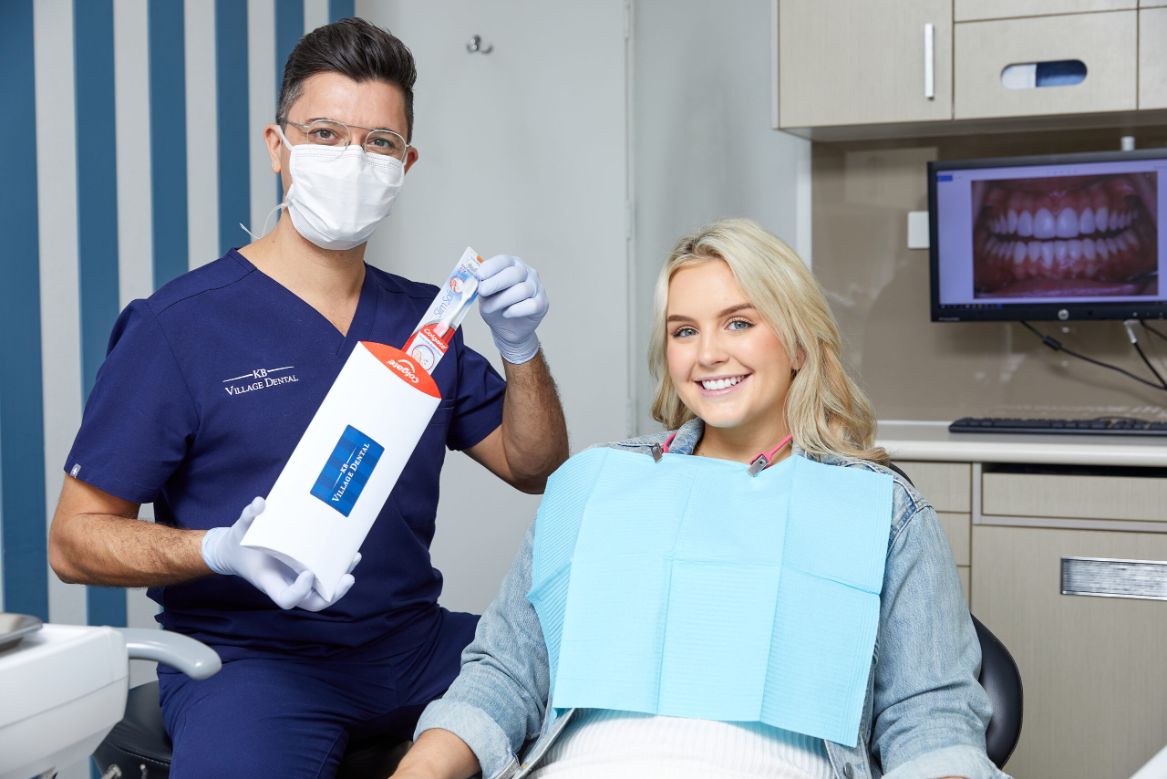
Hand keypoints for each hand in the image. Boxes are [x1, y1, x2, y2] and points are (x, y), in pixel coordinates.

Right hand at [201, 497, 358, 610]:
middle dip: (333, 594)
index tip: (308, 573)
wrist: (237, 550)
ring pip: (323, 591)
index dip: (300, 592)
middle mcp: (286, 584)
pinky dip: (337, 566)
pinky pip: (324, 576)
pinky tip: (350, 551)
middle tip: (348, 577)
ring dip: (340, 580)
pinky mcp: (303, 570)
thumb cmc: (239, 542)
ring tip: (354, 557)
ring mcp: (296, 580)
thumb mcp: (241, 528)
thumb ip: (249, 515)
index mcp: (269, 581)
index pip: (286, 599)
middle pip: (313, 602)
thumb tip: (261, 503)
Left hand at [476, 255, 547, 363]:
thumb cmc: (496, 306)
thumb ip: (482, 287)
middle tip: (482, 292)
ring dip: (502, 301)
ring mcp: (537, 287)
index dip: (491, 267)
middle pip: (514, 274)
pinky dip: (515, 310)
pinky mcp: (542, 303)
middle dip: (496, 283)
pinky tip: (507, 313)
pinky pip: (531, 305)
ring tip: (491, 308)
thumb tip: (477, 284)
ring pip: (522, 290)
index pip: (504, 260)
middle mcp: (527, 272)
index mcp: (512, 264)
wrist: (508, 328)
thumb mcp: (485, 295)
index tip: (479, 276)